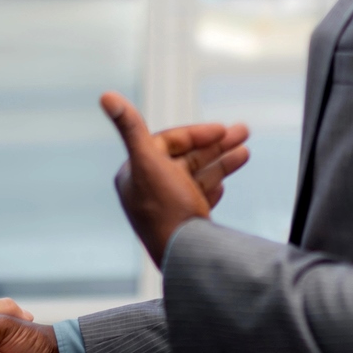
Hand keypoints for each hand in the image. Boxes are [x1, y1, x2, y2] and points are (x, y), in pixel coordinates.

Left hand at [101, 94, 250, 266]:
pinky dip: (213, 187)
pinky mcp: (184, 224)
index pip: (169, 142)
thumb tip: (105, 95)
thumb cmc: (164, 210)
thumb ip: (130, 127)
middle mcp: (149, 189)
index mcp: (136, 173)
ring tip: (246, 152)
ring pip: (197, 176)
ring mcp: (168, 208)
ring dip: (222, 161)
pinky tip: (223, 185)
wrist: (185, 258)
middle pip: (186, 157)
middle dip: (216, 143)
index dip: (196, 133)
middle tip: (245, 132)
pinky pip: (200, 198)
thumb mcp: (148, 162)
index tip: (222, 129)